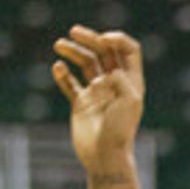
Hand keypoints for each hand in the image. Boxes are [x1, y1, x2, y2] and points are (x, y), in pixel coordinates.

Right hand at [51, 26, 145, 173]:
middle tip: (74, 32)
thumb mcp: (129, 102)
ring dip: (74, 52)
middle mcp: (115, 83)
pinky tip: (58, 68)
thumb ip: (122, 81)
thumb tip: (110, 71)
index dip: (117, 39)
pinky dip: (63, 74)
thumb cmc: (121, 130)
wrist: (105, 156)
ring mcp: (98, 92)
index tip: (103, 38)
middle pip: (104, 52)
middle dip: (91, 39)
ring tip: (59, 45)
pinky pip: (70, 84)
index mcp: (131, 80)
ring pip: (86, 64)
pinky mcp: (81, 103)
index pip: (128, 50)